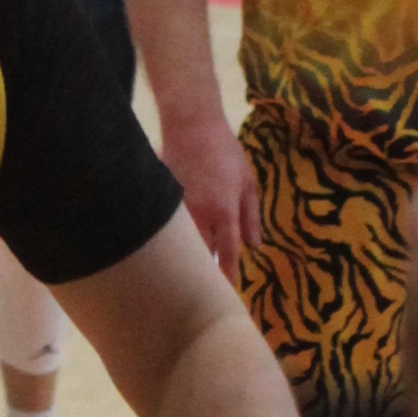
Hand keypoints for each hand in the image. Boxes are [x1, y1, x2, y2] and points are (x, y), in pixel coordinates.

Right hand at [171, 116, 260, 276]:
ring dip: (188, 258)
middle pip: (202, 254)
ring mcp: (178, 209)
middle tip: (209, 291)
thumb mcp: (247, 181)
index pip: (228, 251)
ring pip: (183, 243)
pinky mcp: (163, 200)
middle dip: (205, 273)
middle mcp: (200, 215)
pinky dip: (173, 239)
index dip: (229, 274)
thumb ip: (251, 215)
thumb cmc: (225, 151)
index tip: (229, 292)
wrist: (191, 124)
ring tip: (190, 276)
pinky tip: (173, 248)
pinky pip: (168, 227)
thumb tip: (254, 245)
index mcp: (224, 211)